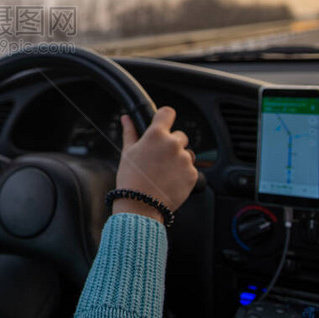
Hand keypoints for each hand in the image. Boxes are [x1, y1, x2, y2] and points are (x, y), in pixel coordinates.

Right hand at [112, 107, 197, 222]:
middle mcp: (173, 144)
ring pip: (186, 152)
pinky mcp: (192, 174)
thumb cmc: (131, 178)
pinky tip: (169, 180)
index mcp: (156, 135)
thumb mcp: (127, 152)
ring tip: (164, 172)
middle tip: (159, 158)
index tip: (163, 124)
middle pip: (179, 135)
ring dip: (179, 159)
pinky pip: (190, 168)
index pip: (168, 113)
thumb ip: (130, 132)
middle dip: (171, 143)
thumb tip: (126, 118)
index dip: (165, 118)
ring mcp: (184, 159)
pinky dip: (183, 173)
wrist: (140, 205)